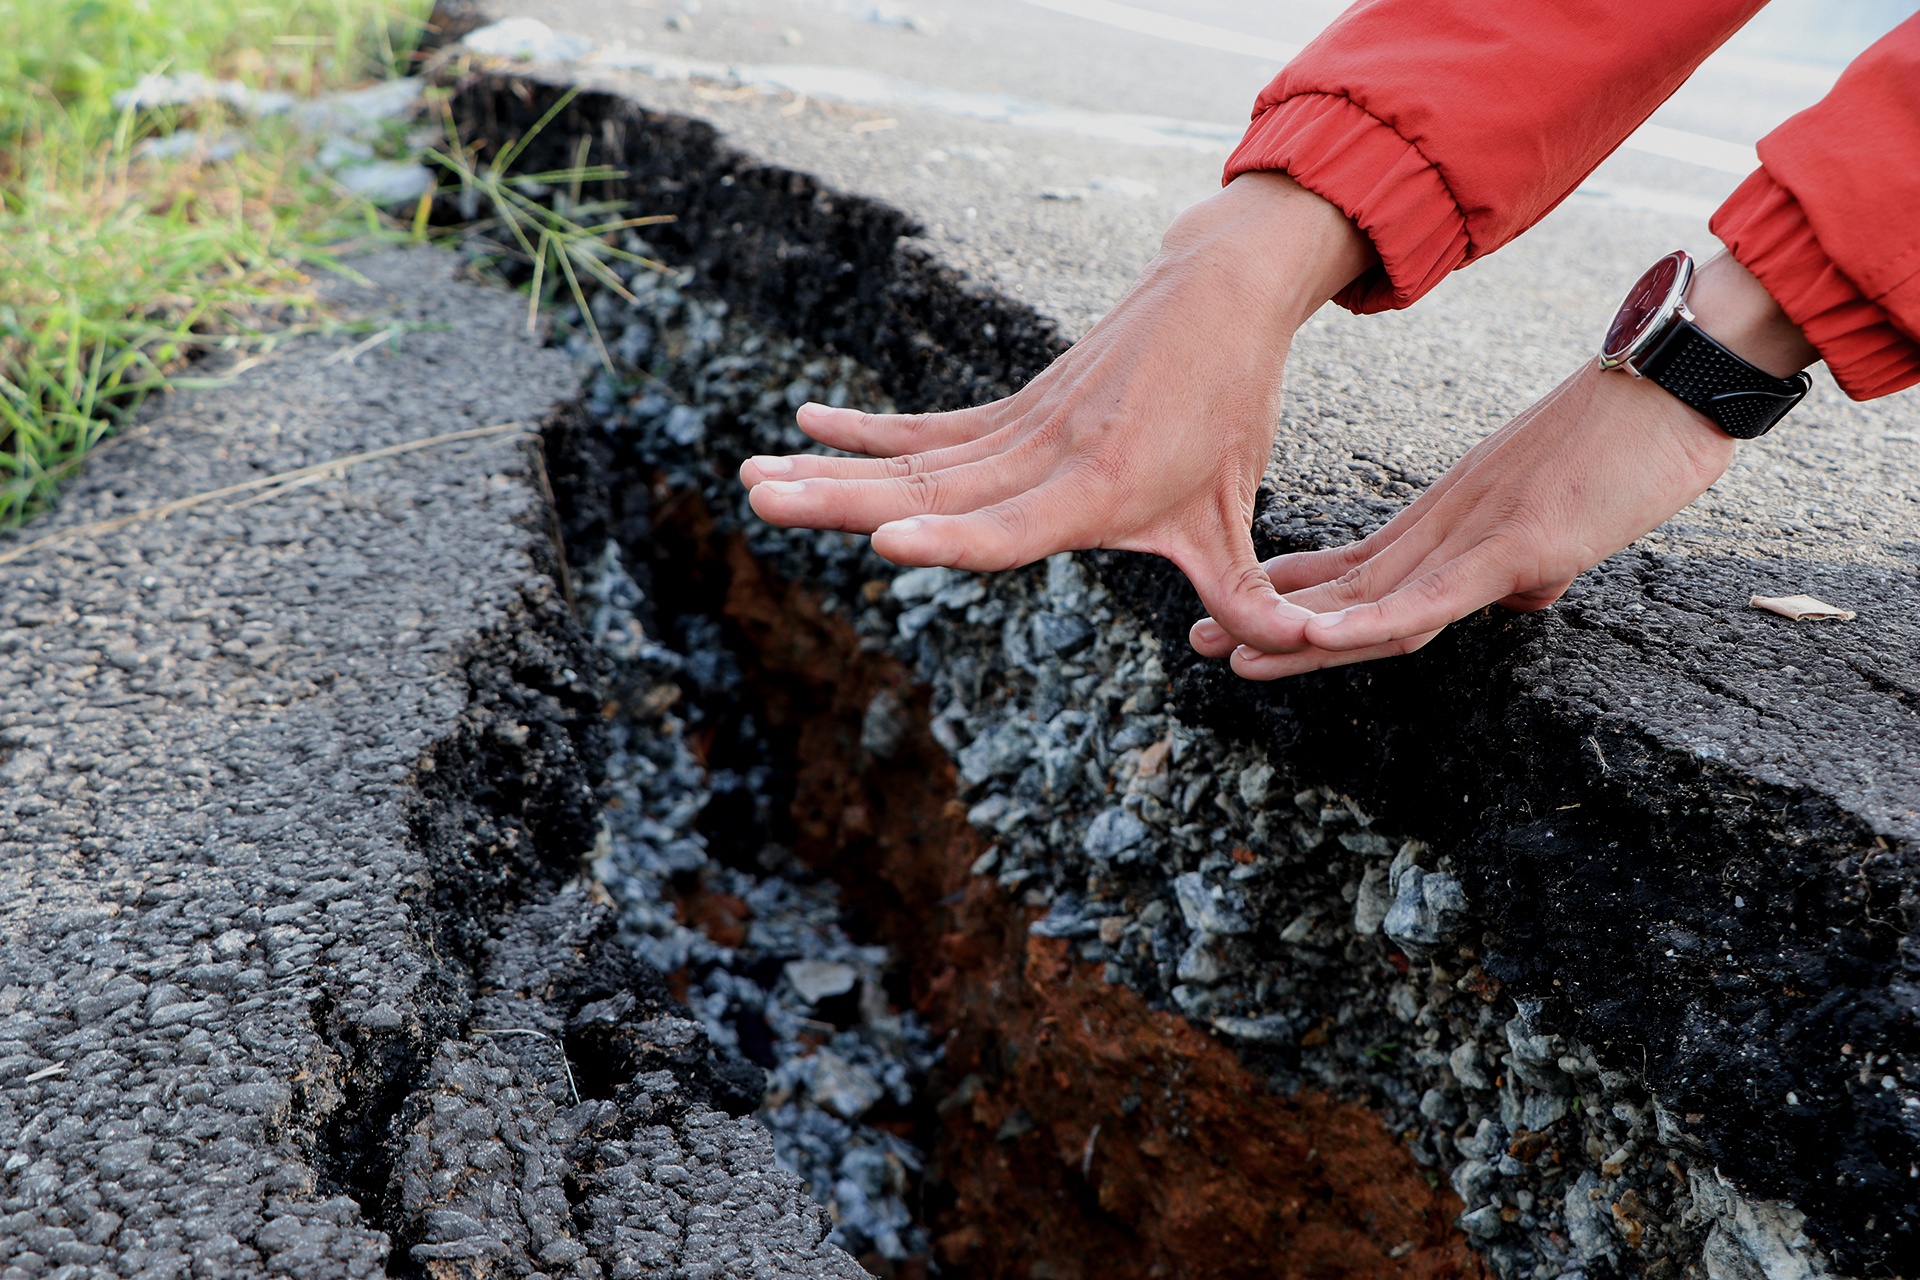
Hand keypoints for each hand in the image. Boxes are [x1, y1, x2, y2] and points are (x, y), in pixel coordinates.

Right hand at [738, 172, 1374, 652]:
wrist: (1215, 300)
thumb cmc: (1227, 414)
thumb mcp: (1233, 513)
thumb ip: (1242, 594)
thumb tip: (1287, 652)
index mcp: (1100, 492)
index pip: (1014, 527)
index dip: (952, 540)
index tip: (886, 542)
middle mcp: (1046, 459)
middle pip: (932, 488)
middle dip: (842, 500)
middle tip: (760, 500)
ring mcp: (1020, 429)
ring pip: (913, 459)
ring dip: (830, 470)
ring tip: (749, 476)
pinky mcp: (1008, 411)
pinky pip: (927, 427)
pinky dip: (867, 429)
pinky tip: (805, 422)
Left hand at [1192, 251, 1817, 678]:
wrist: (1676, 380)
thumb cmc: (1633, 446)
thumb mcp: (1567, 523)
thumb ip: (1532, 562)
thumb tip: (1522, 598)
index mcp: (1453, 521)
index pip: (1360, 568)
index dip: (1300, 597)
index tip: (1244, 617)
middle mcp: (1449, 527)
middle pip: (1348, 588)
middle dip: (1273, 620)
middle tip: (1199, 640)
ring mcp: (1479, 535)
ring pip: (1375, 600)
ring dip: (1304, 632)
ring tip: (1236, 653)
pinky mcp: (1518, 543)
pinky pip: (1436, 594)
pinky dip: (1380, 621)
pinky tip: (1327, 638)